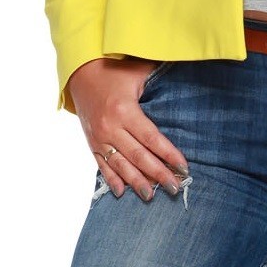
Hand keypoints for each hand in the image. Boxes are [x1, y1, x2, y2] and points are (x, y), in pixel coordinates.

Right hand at [67, 57, 190, 201]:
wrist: (79, 73)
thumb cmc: (113, 70)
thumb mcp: (137, 70)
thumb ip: (159, 76)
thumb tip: (188, 70)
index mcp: (124, 110)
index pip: (152, 138)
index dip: (168, 154)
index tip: (184, 167)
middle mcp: (110, 127)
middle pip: (139, 156)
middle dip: (158, 173)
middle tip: (174, 188)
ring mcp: (99, 137)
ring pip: (121, 165)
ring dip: (136, 182)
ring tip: (151, 196)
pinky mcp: (91, 142)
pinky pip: (102, 165)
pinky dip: (112, 180)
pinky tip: (122, 193)